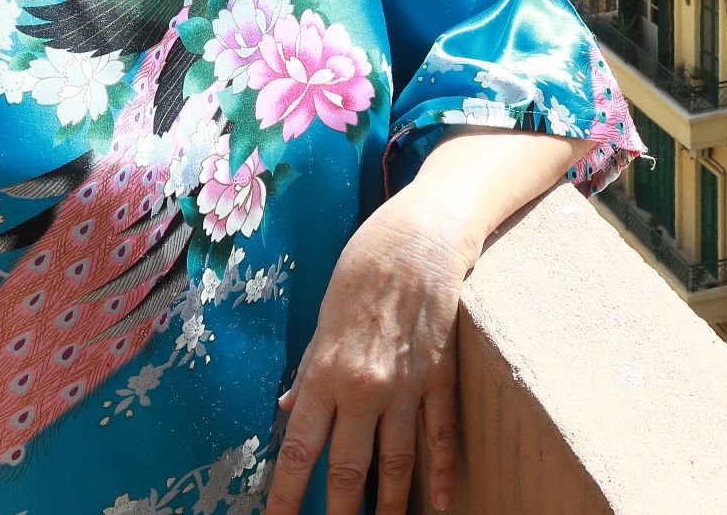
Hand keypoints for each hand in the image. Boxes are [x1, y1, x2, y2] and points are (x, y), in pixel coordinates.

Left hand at [265, 193, 476, 514]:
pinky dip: (442, 471)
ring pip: (396, 461)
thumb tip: (291, 412)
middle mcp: (362, 388)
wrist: (416, 239)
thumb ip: (309, 373)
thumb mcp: (321, 322)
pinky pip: (440, 434)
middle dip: (337, 512)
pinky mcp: (439, 377)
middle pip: (347, 469)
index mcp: (323, 374)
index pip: (299, 450)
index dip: (285, 494)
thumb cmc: (361, 272)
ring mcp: (405, 386)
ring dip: (389, 504)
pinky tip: (440, 501)